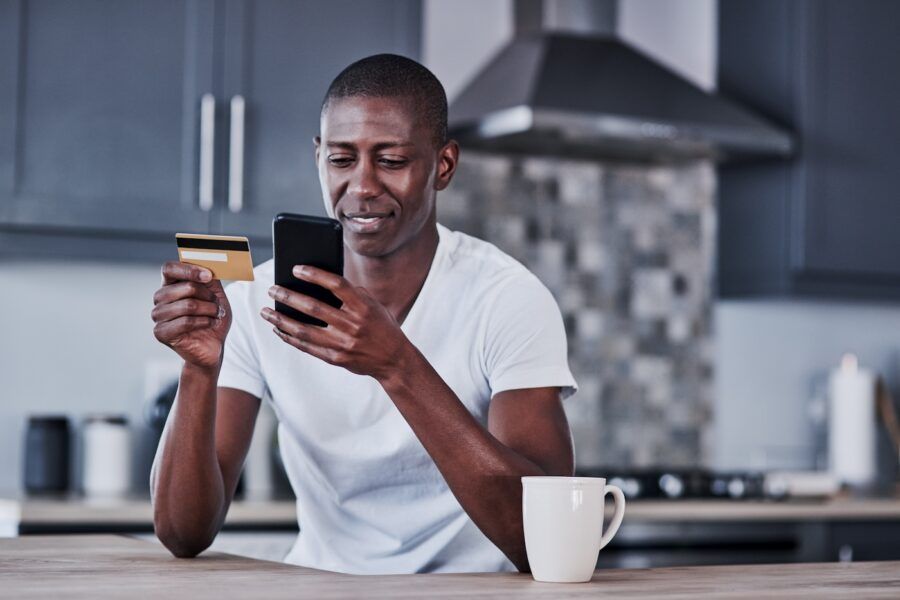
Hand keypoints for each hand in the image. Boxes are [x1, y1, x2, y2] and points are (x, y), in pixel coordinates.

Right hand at [151, 261, 230, 369]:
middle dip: (208, 296)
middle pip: (186, 287)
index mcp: (170, 285)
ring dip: (209, 310)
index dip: (189, 270)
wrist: (213, 346)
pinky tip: (208, 324)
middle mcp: (160, 298)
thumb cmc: (212, 318)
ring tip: (215, 315)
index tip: (208, 276)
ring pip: (188, 305)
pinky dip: (203, 322)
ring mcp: (158, 315)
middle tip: (217, 305)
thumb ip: (210, 279)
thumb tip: (207, 266)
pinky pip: (185, 322)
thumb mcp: (216, 295)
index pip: (169, 268)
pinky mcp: (160, 332)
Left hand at [259, 265, 409, 380]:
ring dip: (281, 319)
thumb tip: (320, 282)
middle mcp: (353, 325)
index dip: (315, 275)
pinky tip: (279, 329)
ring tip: (266, 311)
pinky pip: (307, 347)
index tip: (296, 269)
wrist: (394, 360)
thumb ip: (352, 294)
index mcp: (363, 307)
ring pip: (304, 330)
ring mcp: (343, 343)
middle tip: (272, 289)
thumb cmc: (382, 327)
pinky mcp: (335, 358)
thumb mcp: (373, 305)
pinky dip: (290, 337)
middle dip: (288, 297)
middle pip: (313, 308)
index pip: (336, 285)